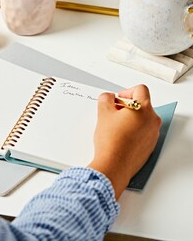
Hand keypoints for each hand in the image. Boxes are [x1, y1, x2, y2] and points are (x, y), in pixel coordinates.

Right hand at [88, 84, 161, 198]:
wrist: (114, 166)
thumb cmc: (111, 141)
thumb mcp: (103, 113)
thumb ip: (105, 98)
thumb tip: (108, 97)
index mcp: (144, 109)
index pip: (140, 89)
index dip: (126, 91)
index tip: (118, 99)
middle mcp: (153, 120)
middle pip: (142, 104)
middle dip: (126, 106)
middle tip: (113, 112)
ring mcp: (153, 134)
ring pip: (142, 118)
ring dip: (130, 118)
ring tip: (115, 126)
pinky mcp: (149, 145)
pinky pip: (143, 131)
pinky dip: (133, 130)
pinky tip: (120, 137)